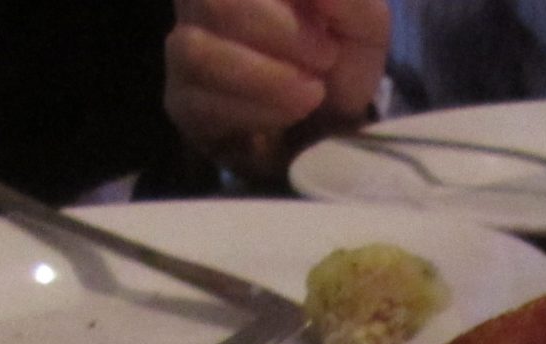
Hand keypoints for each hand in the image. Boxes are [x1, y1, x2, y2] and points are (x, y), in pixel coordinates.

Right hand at [164, 0, 388, 181]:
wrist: (331, 128)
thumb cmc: (338, 61)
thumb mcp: (363, 24)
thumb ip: (349, 0)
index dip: (286, 3)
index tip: (324, 19)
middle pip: (214, 1)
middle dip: (282, 33)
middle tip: (325, 55)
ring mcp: (185, 46)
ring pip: (196, 50)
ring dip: (266, 77)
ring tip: (311, 91)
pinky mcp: (182, 101)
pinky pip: (199, 102)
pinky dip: (257, 110)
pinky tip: (288, 113)